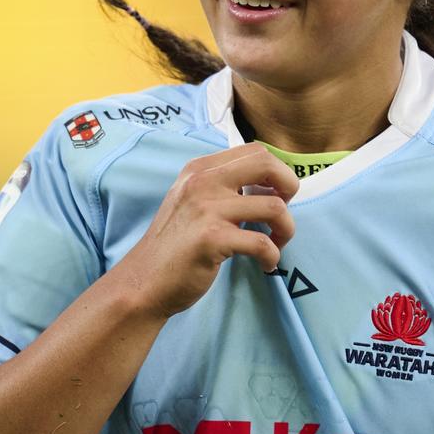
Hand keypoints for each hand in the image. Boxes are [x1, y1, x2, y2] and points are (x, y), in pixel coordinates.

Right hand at [115, 142, 300, 317]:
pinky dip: (273, 256)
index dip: (277, 172)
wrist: (144, 282)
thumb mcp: (191, 200)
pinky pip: (262, 242)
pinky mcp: (212, 240)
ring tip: (276, 245)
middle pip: (267, 164)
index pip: (256, 151)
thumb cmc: (175, 244)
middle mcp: (203, 182)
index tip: (276, 196)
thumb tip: (268, 184)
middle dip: (289, 187)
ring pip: (274, 207)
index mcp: (200, 169)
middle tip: (282, 214)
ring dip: (286, 229)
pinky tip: (266, 264)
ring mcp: (207, 209)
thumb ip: (221, 186)